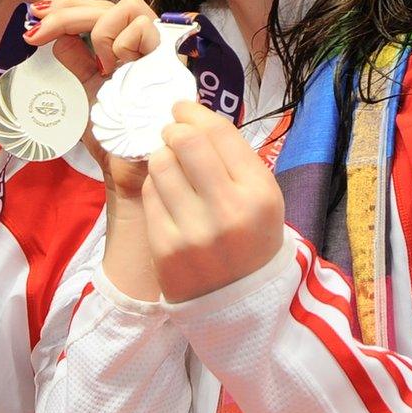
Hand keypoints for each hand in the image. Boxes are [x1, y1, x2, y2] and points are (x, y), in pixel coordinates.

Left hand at [24, 0, 165, 196]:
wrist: (127, 168)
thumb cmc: (111, 135)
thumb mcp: (83, 91)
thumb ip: (76, 61)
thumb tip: (58, 35)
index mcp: (123, 47)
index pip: (98, 8)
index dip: (66, 6)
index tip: (35, 19)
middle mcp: (143, 43)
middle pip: (108, 2)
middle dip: (67, 12)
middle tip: (38, 33)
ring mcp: (159, 49)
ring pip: (131, 5)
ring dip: (102, 30)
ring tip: (99, 64)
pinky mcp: (170, 59)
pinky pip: (145, 26)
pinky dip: (124, 42)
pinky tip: (117, 69)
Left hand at [141, 102, 283, 302]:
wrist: (241, 303)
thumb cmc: (251, 238)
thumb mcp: (261, 197)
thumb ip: (233, 157)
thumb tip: (192, 115)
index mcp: (260, 193)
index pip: (219, 132)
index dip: (194, 112)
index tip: (182, 109)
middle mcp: (229, 210)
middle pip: (186, 141)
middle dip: (173, 128)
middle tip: (171, 131)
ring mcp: (194, 231)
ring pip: (161, 164)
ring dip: (162, 156)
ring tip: (170, 166)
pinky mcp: (166, 248)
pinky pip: (150, 195)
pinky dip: (156, 187)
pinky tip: (168, 196)